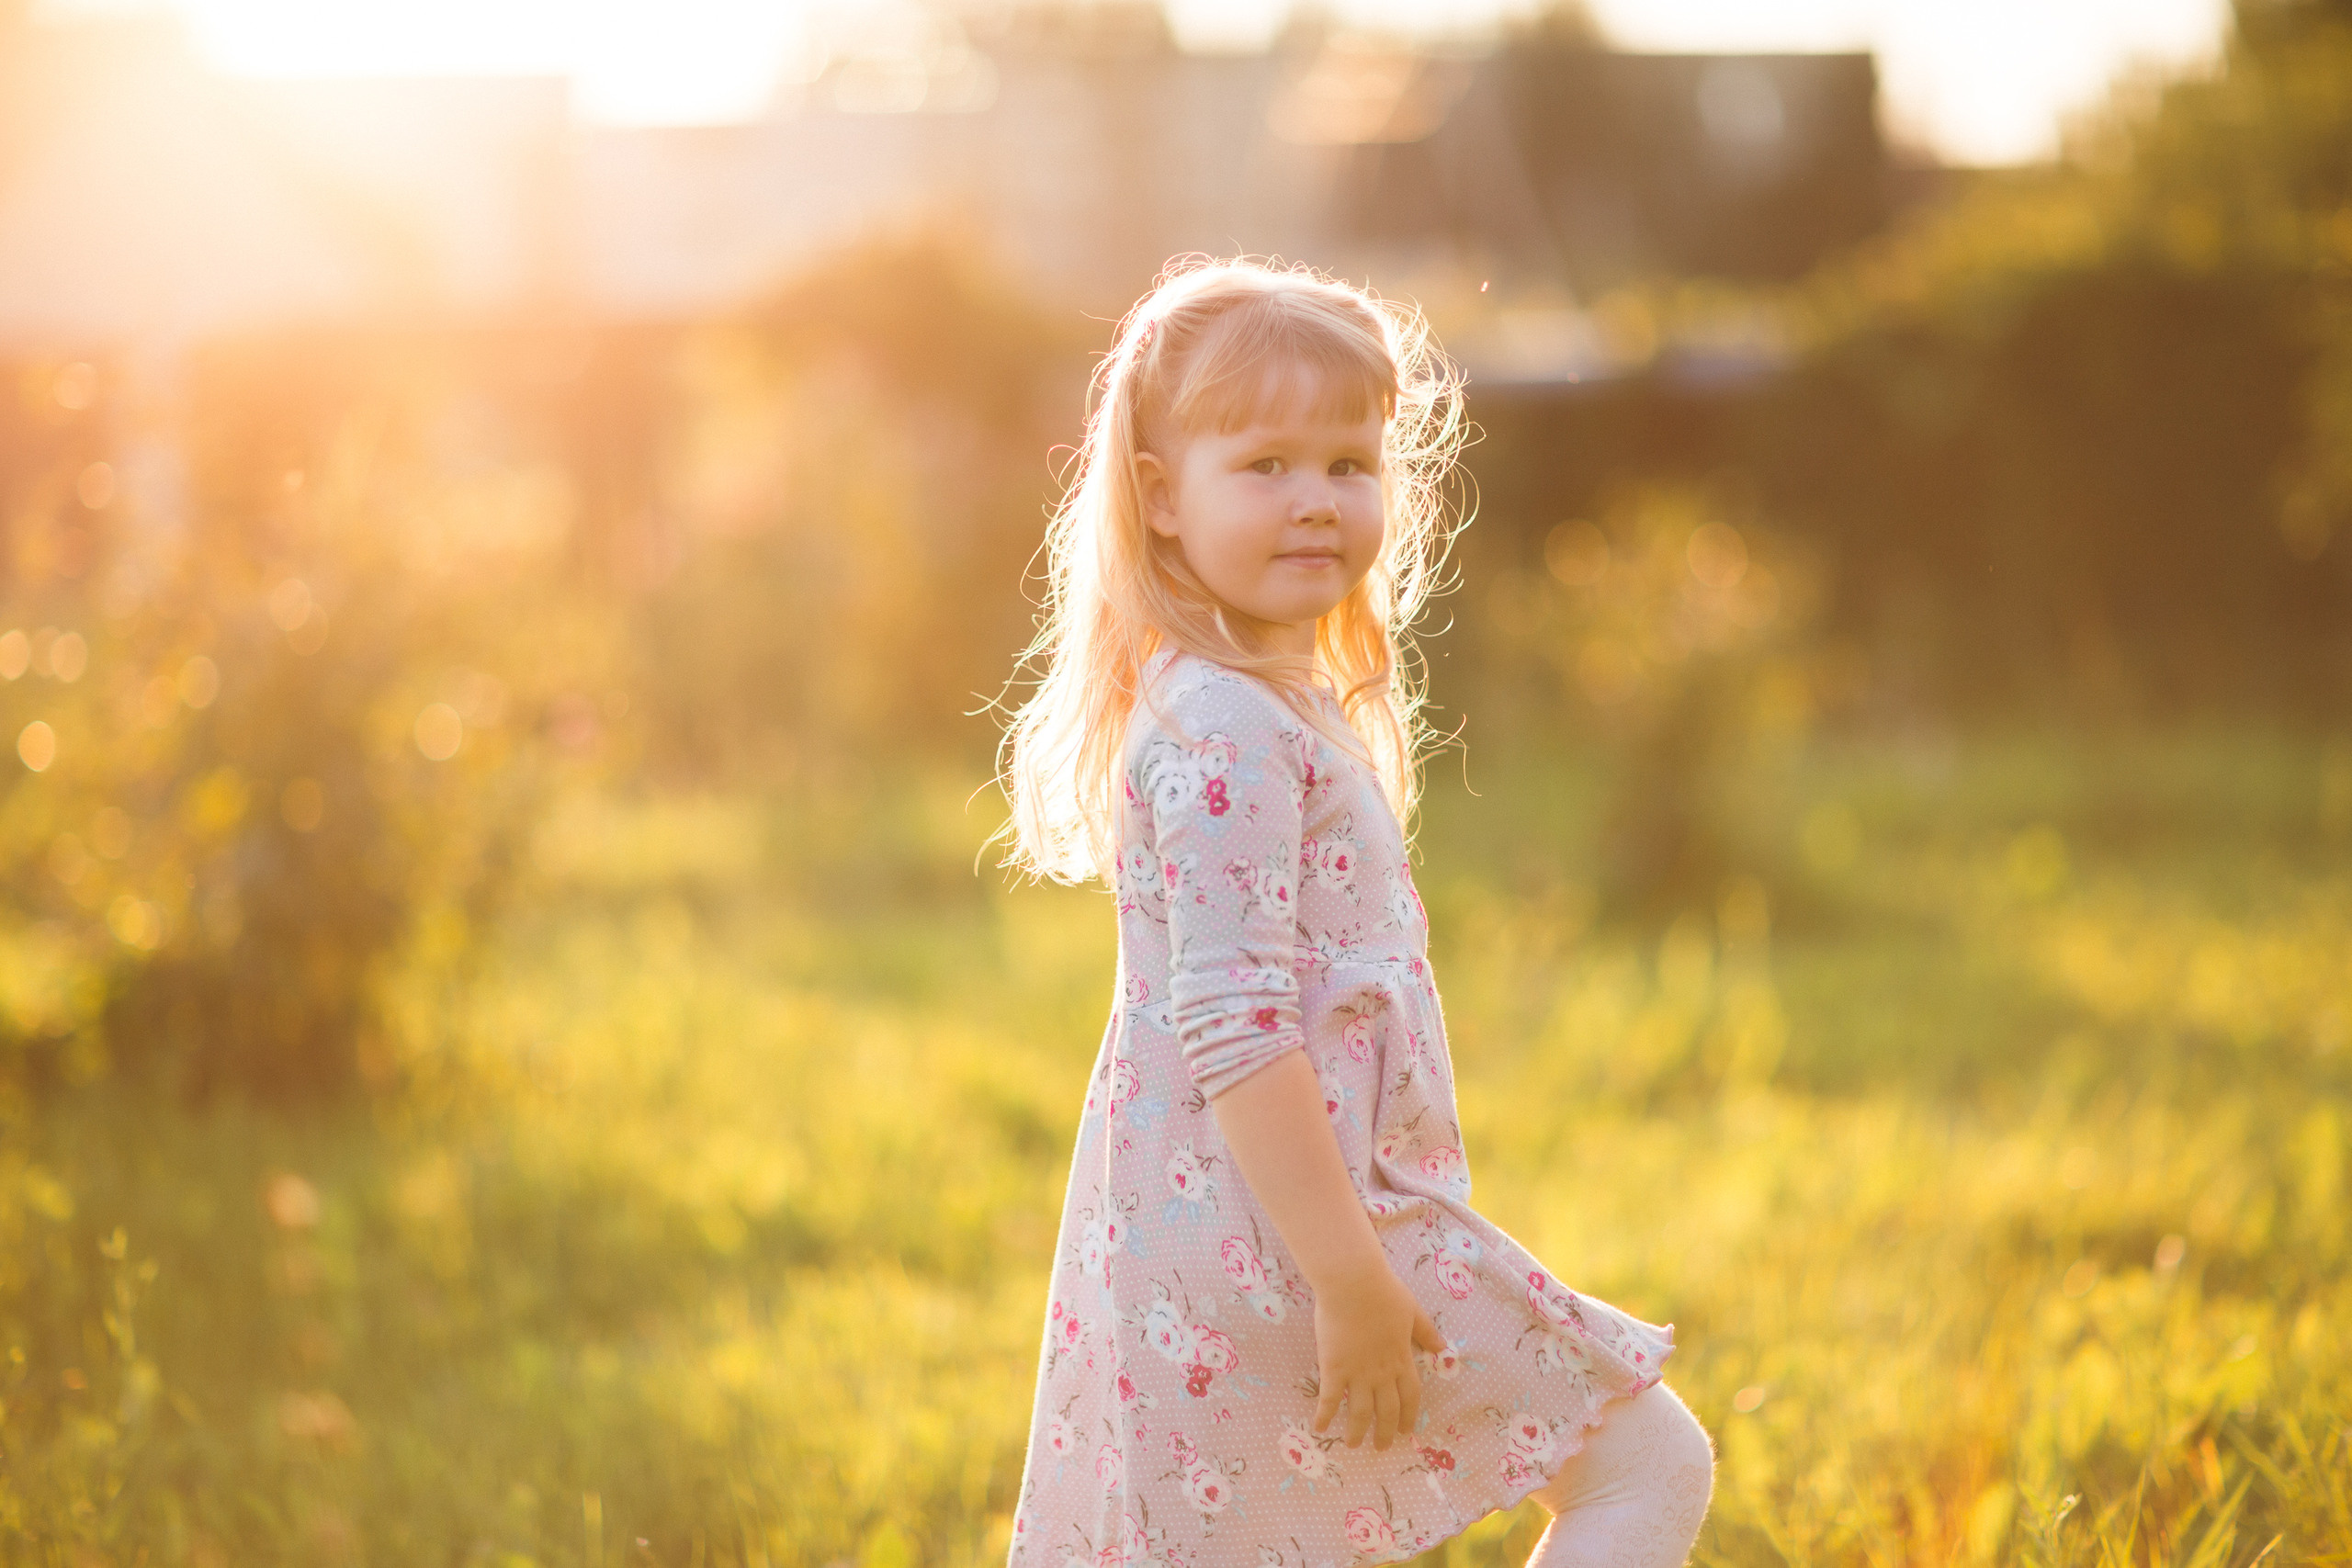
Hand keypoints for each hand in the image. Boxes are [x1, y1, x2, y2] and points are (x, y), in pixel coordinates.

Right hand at [1309, 1260, 1449, 1450]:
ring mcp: (1357, 1373)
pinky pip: (1329, 1399)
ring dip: (1357, 1431)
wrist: (1353, 1283)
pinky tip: (1319, 1428)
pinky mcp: (1333, 1368)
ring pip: (1359, 1412)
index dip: (1409, 1416)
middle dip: (1385, 1432)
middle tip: (1382, 1447)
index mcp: (1402, 1359)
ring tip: (1354, 1445)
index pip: (1410, 1396)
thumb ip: (1426, 1332)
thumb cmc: (1383, 1292)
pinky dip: (1325, 1415)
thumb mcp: (1413, 1311)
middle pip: (1387, 1411)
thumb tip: (1443, 1349)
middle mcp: (1382, 1373)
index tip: (1407, 1431)